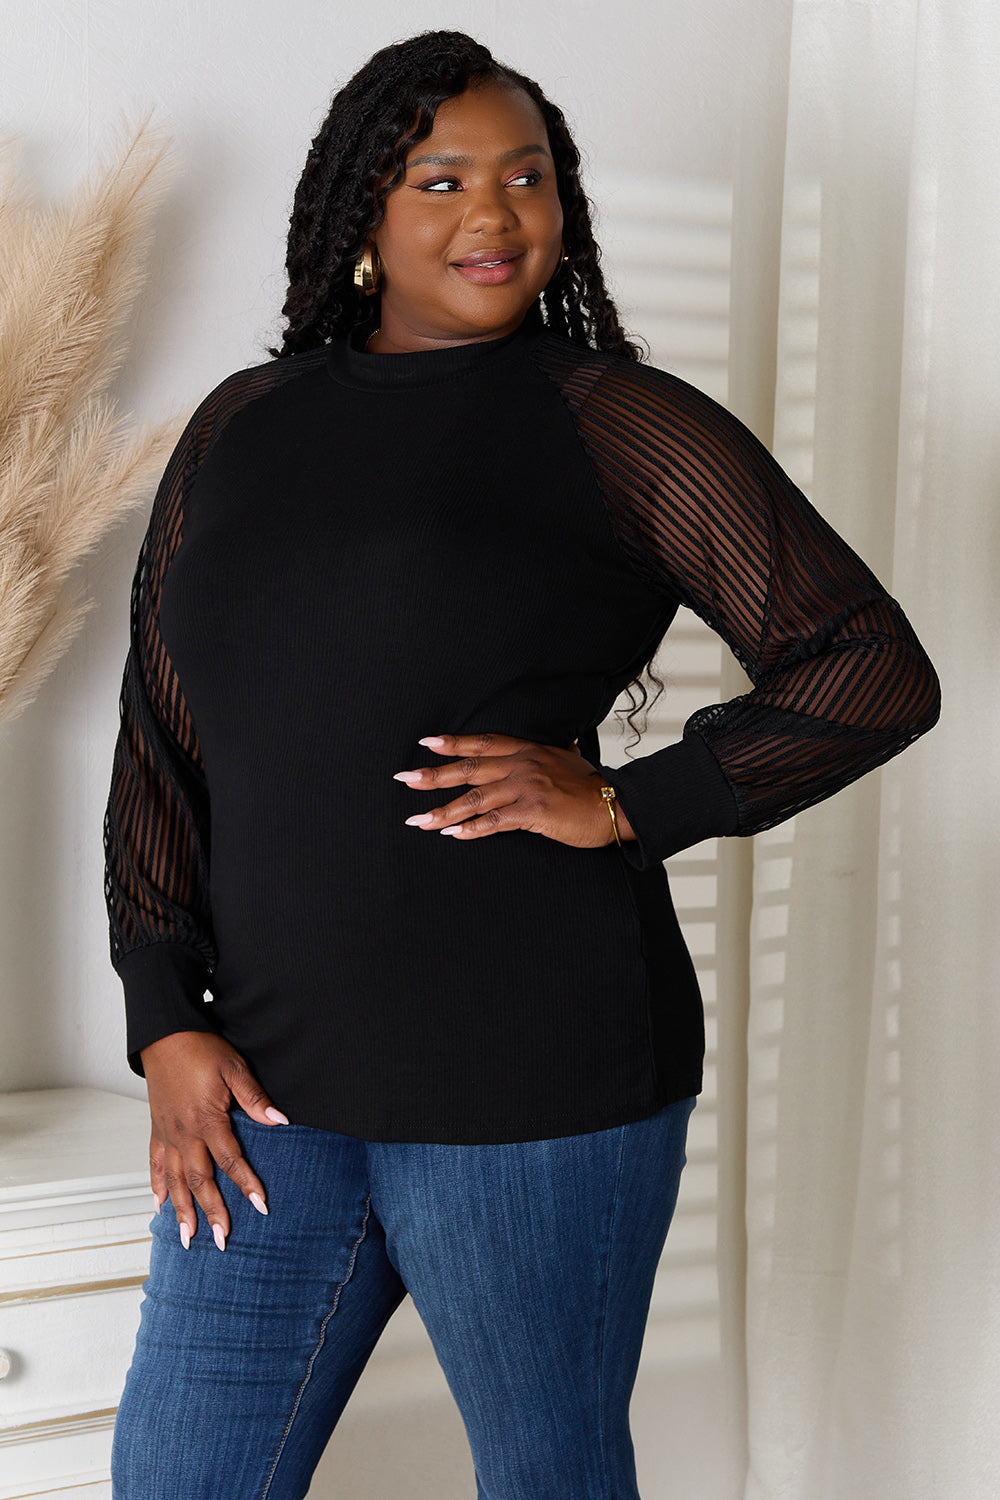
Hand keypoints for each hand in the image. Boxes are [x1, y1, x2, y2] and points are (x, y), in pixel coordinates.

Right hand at [141, 1031, 288, 1251]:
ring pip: (174, 1180)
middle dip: (212, 1212)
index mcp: (207, 1120)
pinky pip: (154, 1164)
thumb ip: (254, 1098)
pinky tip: (160, 1205)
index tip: (261, 1206)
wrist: (164, 1034)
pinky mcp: (156, 1129)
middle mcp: (184, 1133)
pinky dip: (157, 1186)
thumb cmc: (201, 1048)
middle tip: (223, 1240)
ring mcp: (167, 1133)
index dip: (247, 1184)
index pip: (230, 1160)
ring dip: (182, 1210)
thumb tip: (278, 1120)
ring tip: (188, 1237)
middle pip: (200, 1180)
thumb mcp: (234, 1068)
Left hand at [393, 732, 634, 847]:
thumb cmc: (593, 786)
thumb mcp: (572, 759)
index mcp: (527, 750)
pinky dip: (472, 829)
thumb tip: (567, 741)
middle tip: (406, 779)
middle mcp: (522, 764)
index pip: (482, 743)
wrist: (615, 804)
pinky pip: (495, 821)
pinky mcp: (533, 811)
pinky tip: (453, 835)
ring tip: (419, 820)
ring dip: (444, 810)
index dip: (453, 743)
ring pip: (475, 798)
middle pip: (469, 768)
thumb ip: (560, 751)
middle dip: (434, 775)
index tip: (426, 744)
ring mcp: (526, 787)